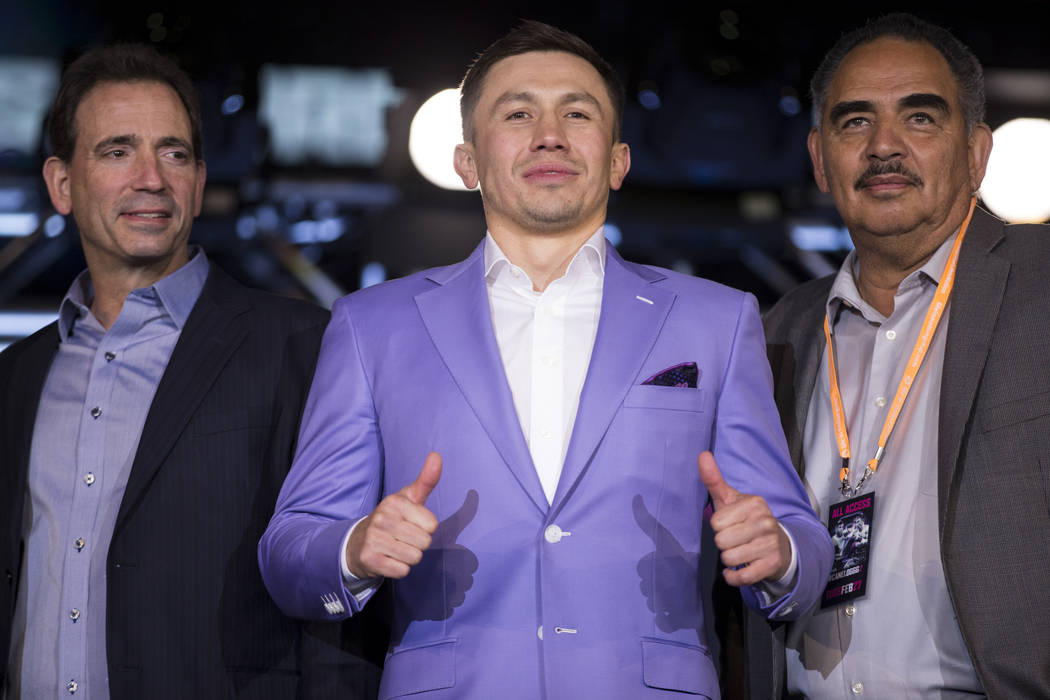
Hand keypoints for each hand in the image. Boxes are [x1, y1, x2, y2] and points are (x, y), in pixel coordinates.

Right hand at [346, 452, 441, 578]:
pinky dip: (398, 569)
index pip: (432, 525)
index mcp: (394, 502)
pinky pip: (402, 571)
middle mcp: (382, 518)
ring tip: (395, 548)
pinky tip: (387, 559)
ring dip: (408, 557)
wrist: (358, 542)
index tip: (411, 524)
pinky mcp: (369, 560)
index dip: (425, 528)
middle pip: (424, 543)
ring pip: (414, 557)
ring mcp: (374, 539)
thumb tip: (437, 455)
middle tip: (402, 538)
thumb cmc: (392, 518)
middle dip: (418, 544)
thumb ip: (426, 480)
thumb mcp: (408, 498)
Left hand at [698, 451, 790, 586]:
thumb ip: (714, 480)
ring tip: (741, 551)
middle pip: (721, 541)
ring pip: (729, 559)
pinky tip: (739, 569)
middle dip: (724, 543)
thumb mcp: (731, 499)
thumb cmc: (748, 520)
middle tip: (737, 540)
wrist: (779, 545)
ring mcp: (771, 544)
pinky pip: (741, 577)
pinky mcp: (772, 565)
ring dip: (730, 559)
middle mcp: (765, 522)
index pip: (716, 522)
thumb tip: (702, 455)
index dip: (719, 527)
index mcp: (754, 504)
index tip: (732, 525)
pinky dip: (734, 577)